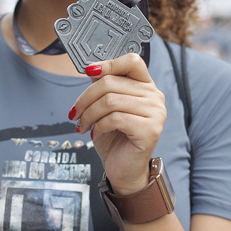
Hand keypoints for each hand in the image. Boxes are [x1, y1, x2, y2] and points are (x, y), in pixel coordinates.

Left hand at [71, 53, 166, 194]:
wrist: (123, 169)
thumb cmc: (114, 137)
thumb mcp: (105, 107)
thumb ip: (104, 86)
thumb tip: (92, 69)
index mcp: (146, 86)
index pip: (132, 61)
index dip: (109, 63)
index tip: (89, 72)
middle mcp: (155, 96)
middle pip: (112, 82)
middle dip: (86, 98)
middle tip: (75, 113)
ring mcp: (155, 113)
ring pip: (110, 100)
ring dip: (89, 114)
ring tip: (83, 125)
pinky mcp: (150, 130)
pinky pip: (115, 118)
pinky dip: (99, 126)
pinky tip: (95, 133)